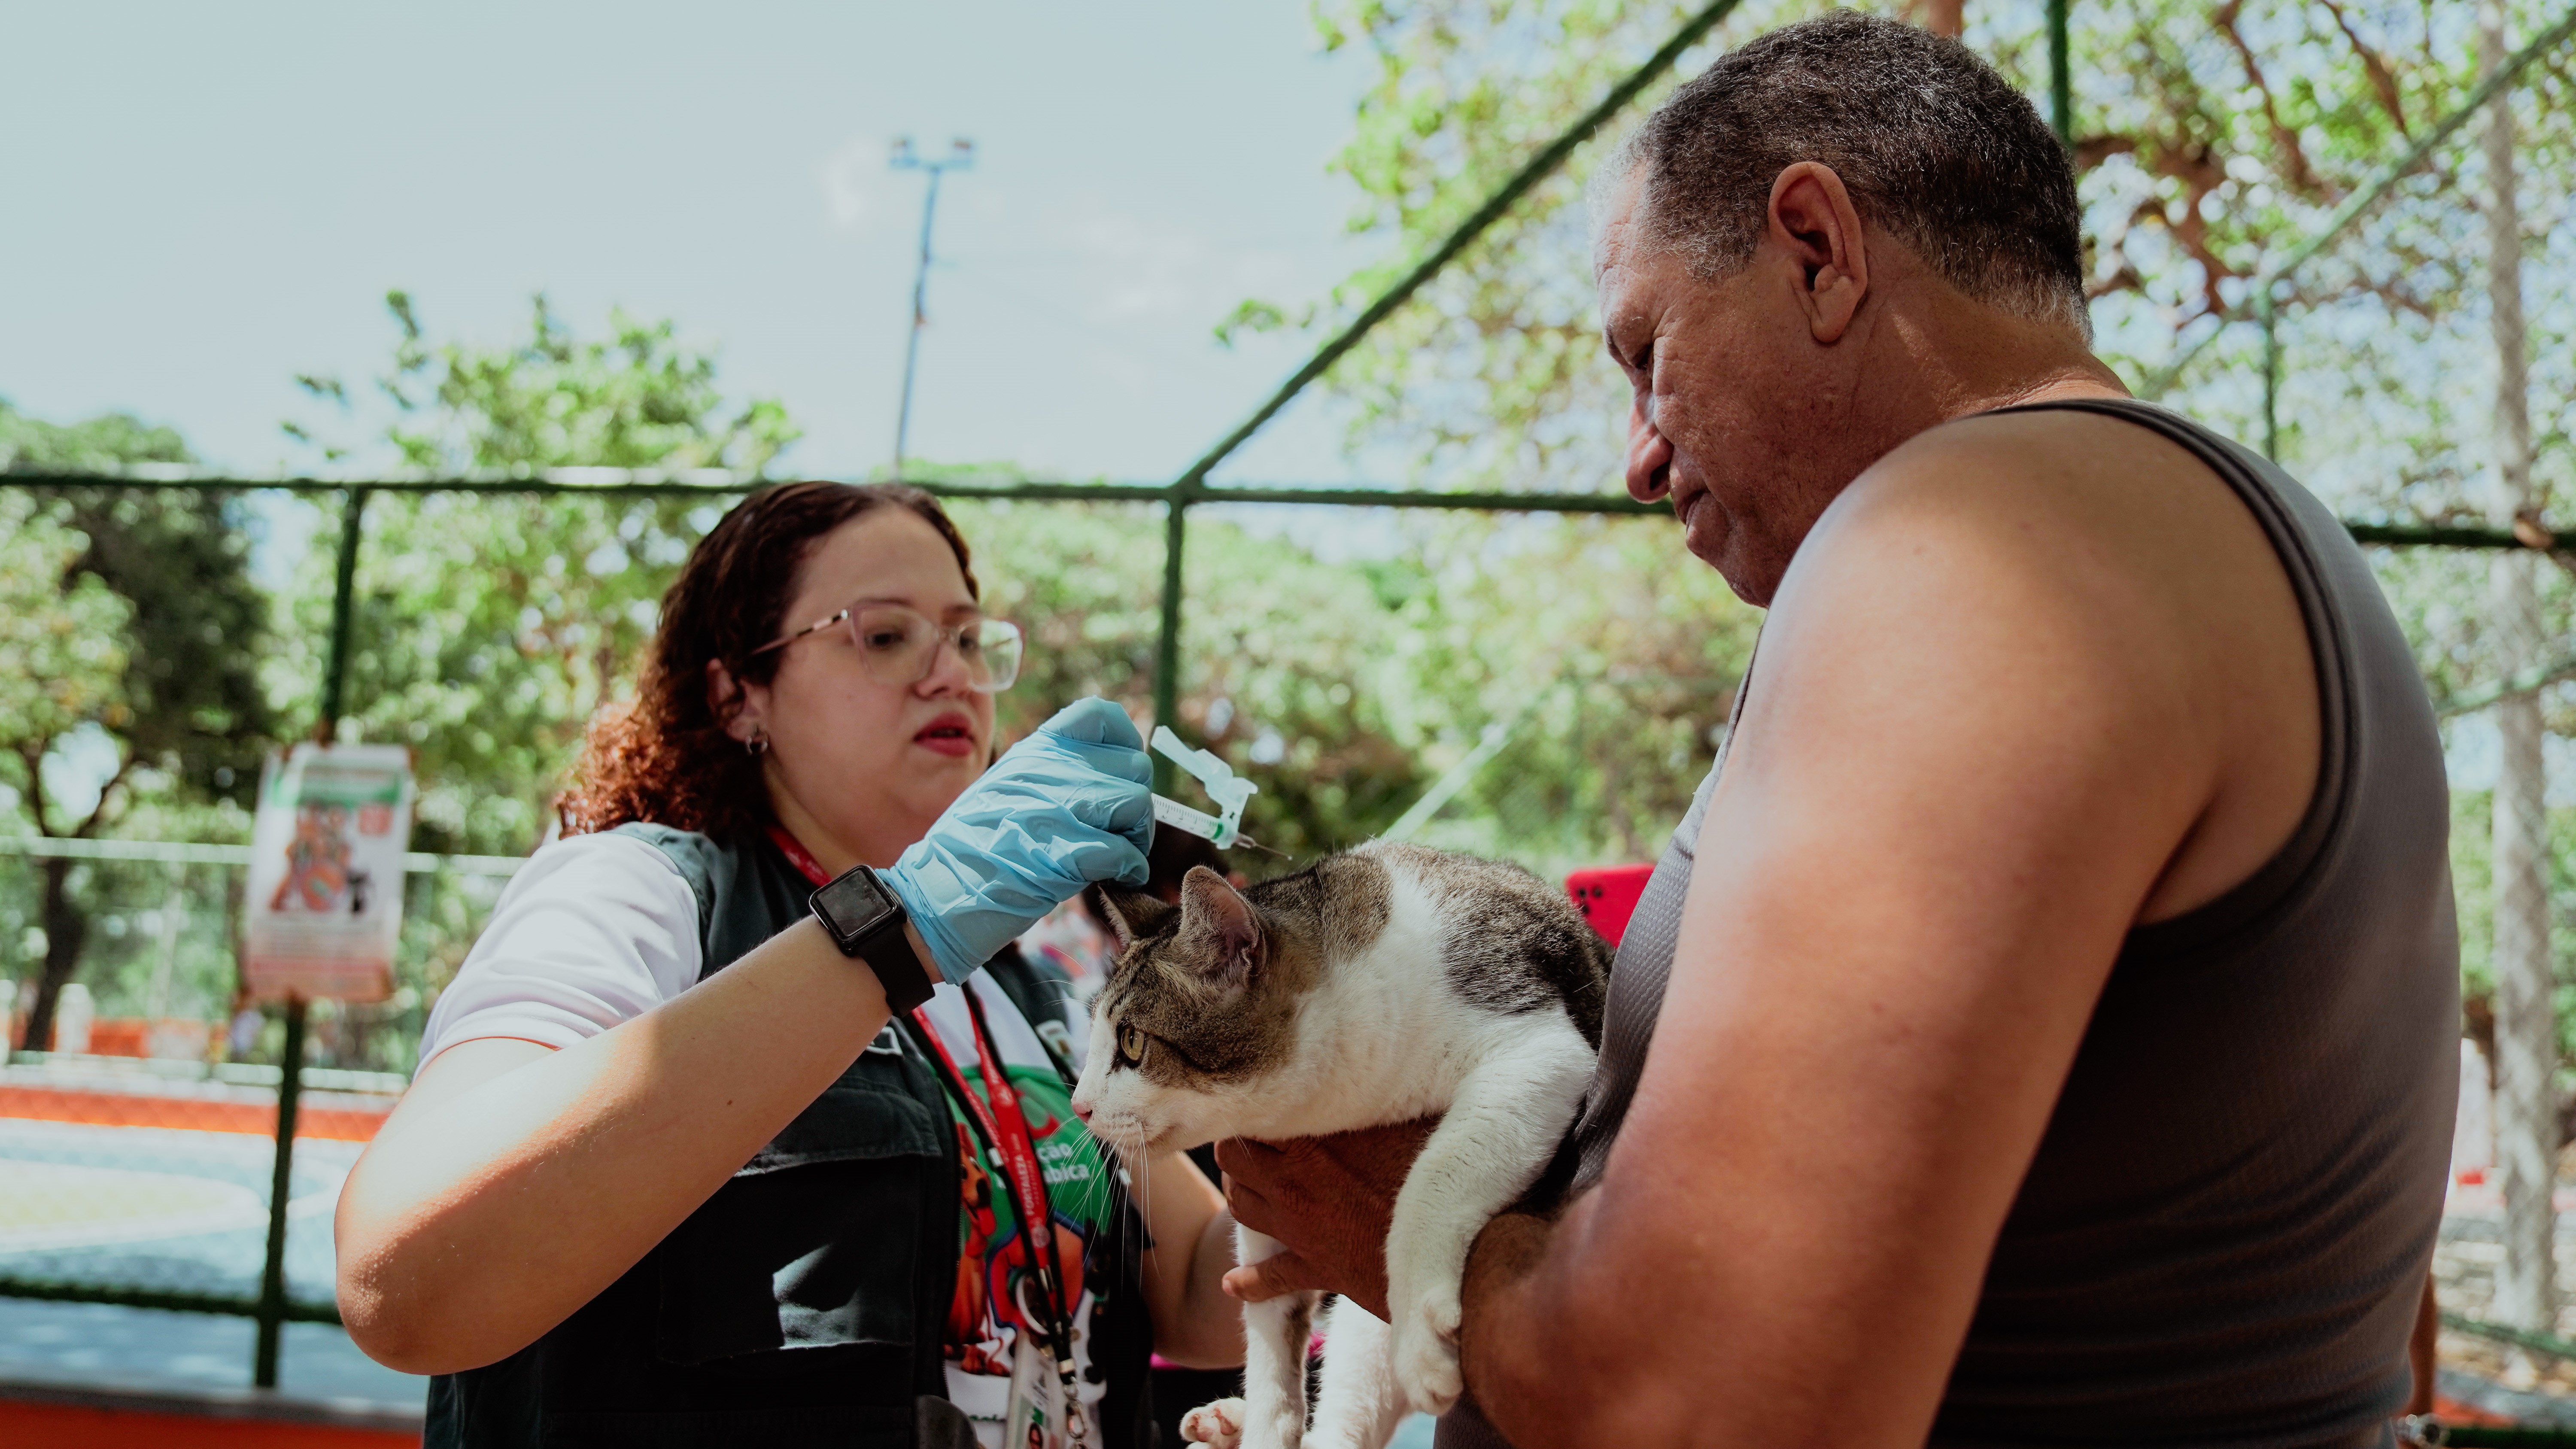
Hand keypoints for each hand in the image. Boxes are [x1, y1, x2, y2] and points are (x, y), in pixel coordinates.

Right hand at [886, 697, 1152, 980]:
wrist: (934, 896)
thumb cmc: (972, 850)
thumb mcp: (1006, 789)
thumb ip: (1052, 775)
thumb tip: (1108, 776)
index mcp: (1034, 752)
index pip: (1100, 714)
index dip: (1126, 742)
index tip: (1123, 774)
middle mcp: (1047, 771)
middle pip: (1133, 766)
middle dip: (1137, 804)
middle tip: (1124, 833)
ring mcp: (1054, 810)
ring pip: (1135, 804)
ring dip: (1138, 837)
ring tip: (1121, 857)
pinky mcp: (1062, 855)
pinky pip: (1124, 851)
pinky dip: (1129, 869)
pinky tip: (1120, 878)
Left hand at [1216, 1118, 1437, 1320]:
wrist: (1452, 1251)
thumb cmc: (1438, 1177)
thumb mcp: (1408, 1121)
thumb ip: (1379, 1097)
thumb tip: (1380, 1064)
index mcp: (1314, 1141)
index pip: (1255, 1115)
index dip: (1258, 1107)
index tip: (1271, 1103)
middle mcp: (1296, 1183)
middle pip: (1233, 1159)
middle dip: (1240, 1148)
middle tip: (1260, 1142)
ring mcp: (1301, 1229)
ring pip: (1241, 1207)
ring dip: (1242, 1194)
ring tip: (1255, 1185)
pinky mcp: (1316, 1269)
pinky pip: (1268, 1278)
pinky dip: (1248, 1282)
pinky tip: (1234, 1283)